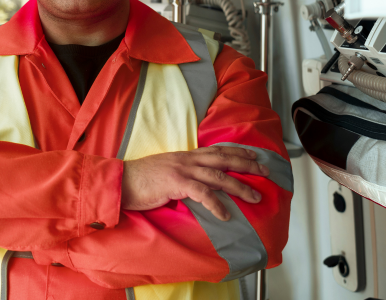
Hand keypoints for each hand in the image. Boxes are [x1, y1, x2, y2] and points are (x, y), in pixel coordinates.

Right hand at [121, 146, 269, 220]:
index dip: (237, 151)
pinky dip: (216, 204)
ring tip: (254, 197)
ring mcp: (182, 170)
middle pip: (224, 159)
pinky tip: (225, 215)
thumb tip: (194, 183)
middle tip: (265, 172)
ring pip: (219, 176)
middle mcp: (186, 160)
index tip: (253, 155)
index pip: (216, 150)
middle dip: (247, 165)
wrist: (120, 181)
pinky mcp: (176, 183)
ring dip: (239, 187)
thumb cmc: (139, 180)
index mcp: (184, 156)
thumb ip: (181, 174)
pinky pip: (202, 193)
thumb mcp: (164, 171)